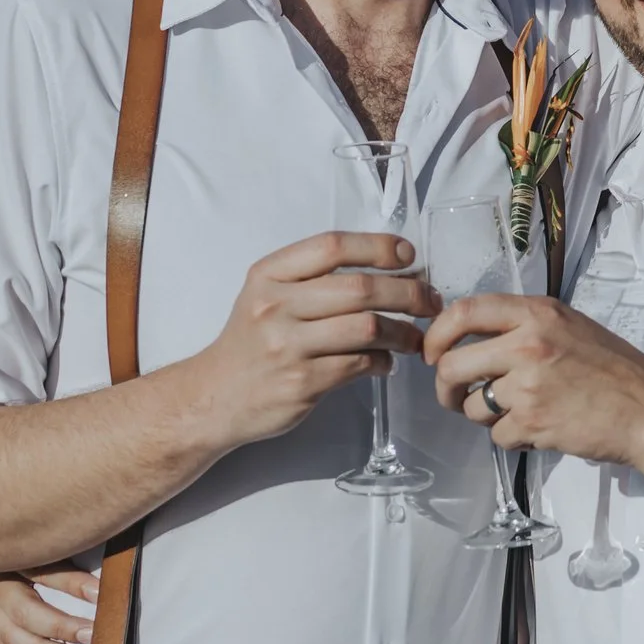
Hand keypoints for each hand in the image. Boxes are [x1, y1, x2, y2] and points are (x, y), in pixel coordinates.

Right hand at [0, 563, 98, 643]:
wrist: (10, 561)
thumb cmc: (40, 557)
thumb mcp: (55, 553)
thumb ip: (74, 565)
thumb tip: (104, 582)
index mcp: (18, 562)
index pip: (47, 572)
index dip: (74, 584)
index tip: (99, 593)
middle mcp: (1, 587)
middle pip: (27, 610)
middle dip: (60, 626)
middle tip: (89, 636)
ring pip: (13, 636)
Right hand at [187, 231, 437, 449]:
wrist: (213, 396)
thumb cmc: (250, 342)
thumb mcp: (267, 295)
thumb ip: (313, 278)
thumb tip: (388, 269)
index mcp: (269, 274)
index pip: (333, 246)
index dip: (378, 247)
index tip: (409, 255)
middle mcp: (275, 305)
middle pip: (360, 287)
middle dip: (407, 291)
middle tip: (430, 300)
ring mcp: (287, 345)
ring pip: (367, 327)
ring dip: (403, 331)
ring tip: (415, 337)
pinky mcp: (301, 382)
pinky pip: (360, 364)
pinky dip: (383, 361)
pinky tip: (386, 362)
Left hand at [425, 292, 643, 465]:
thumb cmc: (614, 368)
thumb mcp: (569, 325)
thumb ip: (523, 325)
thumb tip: (470, 337)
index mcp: (537, 313)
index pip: (464, 311)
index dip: (436, 334)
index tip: (432, 353)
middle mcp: (528, 343)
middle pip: (452, 365)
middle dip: (445, 387)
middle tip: (455, 396)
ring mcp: (529, 385)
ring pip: (471, 405)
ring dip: (484, 415)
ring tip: (516, 413)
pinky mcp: (534, 422)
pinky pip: (497, 435)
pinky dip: (512, 438)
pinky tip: (538, 428)